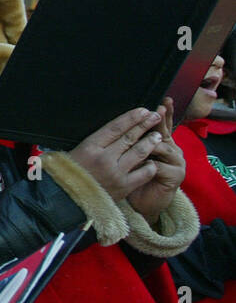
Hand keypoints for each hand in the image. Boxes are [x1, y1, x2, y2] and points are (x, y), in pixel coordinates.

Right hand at [68, 107, 163, 199]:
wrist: (68, 199)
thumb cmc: (70, 173)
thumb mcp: (76, 151)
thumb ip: (96, 142)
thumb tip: (116, 129)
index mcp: (90, 147)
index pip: (115, 127)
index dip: (131, 118)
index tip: (143, 110)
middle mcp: (104, 158)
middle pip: (129, 137)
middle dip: (145, 125)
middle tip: (156, 116)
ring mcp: (115, 173)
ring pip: (139, 153)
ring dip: (150, 142)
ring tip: (158, 135)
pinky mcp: (123, 187)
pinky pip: (144, 173)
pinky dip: (150, 165)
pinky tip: (153, 161)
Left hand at [126, 99, 185, 224]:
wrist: (144, 202)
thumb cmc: (134, 176)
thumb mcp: (132, 155)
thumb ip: (132, 140)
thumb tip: (125, 121)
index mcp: (162, 142)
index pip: (163, 124)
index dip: (165, 112)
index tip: (164, 100)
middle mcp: (173, 149)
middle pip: (164, 131)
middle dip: (158, 121)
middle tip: (156, 111)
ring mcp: (176, 162)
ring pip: (161, 147)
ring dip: (148, 145)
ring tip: (138, 143)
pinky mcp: (176, 176)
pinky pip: (159, 166)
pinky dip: (148, 165)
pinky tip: (140, 164)